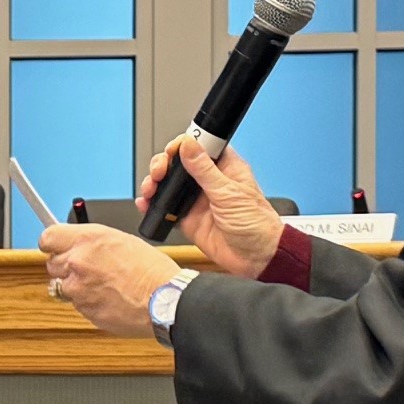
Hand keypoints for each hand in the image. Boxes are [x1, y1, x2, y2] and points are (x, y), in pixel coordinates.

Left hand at [39, 223, 184, 336]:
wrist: (165, 299)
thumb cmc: (151, 270)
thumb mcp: (121, 241)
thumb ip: (92, 243)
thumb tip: (78, 246)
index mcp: (88, 240)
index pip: (48, 238)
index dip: (51, 244)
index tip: (54, 247)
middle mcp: (78, 262)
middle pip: (52, 264)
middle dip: (66, 266)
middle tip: (87, 269)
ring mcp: (78, 289)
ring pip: (63, 286)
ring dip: (77, 286)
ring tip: (104, 286)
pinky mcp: (84, 310)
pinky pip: (77, 304)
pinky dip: (88, 302)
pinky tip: (109, 298)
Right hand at [136, 135, 282, 277]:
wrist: (255, 258)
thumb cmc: (256, 225)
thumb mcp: (229, 193)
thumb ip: (205, 170)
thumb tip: (189, 145)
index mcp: (224, 168)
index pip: (199, 147)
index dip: (182, 145)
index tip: (172, 152)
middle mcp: (209, 182)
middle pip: (178, 164)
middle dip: (163, 165)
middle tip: (159, 172)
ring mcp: (196, 201)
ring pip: (168, 184)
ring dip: (154, 184)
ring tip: (150, 189)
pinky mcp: (188, 219)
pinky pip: (165, 208)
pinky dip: (153, 205)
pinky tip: (147, 203)